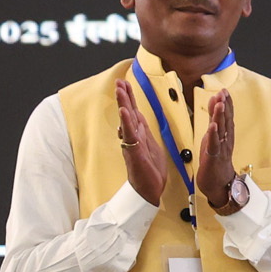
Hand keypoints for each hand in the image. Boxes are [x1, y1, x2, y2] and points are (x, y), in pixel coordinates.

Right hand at [114, 78, 168, 205]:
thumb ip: (144, 132)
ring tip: (119, 90)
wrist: (149, 190)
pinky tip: (124, 112)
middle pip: (127, 112)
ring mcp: (132, 144)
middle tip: (118, 81)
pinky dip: (127, 122)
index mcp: (139, 135)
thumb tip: (138, 119)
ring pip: (126, 120)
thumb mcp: (151, 146)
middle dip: (124, 96)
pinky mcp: (134, 152)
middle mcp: (133, 137)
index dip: (129, 98)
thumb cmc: (150, 170)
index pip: (133, 112)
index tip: (124, 83)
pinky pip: (130, 135)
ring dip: (123, 104)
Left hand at [198, 89, 240, 210]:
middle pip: (226, 120)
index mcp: (224, 136)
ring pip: (221, 130)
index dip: (226, 104)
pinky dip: (213, 135)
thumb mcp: (214, 141)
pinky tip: (213, 126)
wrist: (219, 186)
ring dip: (221, 116)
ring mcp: (221, 149)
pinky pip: (214, 145)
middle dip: (225, 105)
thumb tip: (215, 110)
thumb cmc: (216, 164)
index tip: (224, 91)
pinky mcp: (214, 158)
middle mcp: (225, 141)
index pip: (226, 117)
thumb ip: (215, 126)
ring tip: (220, 103)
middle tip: (224, 92)